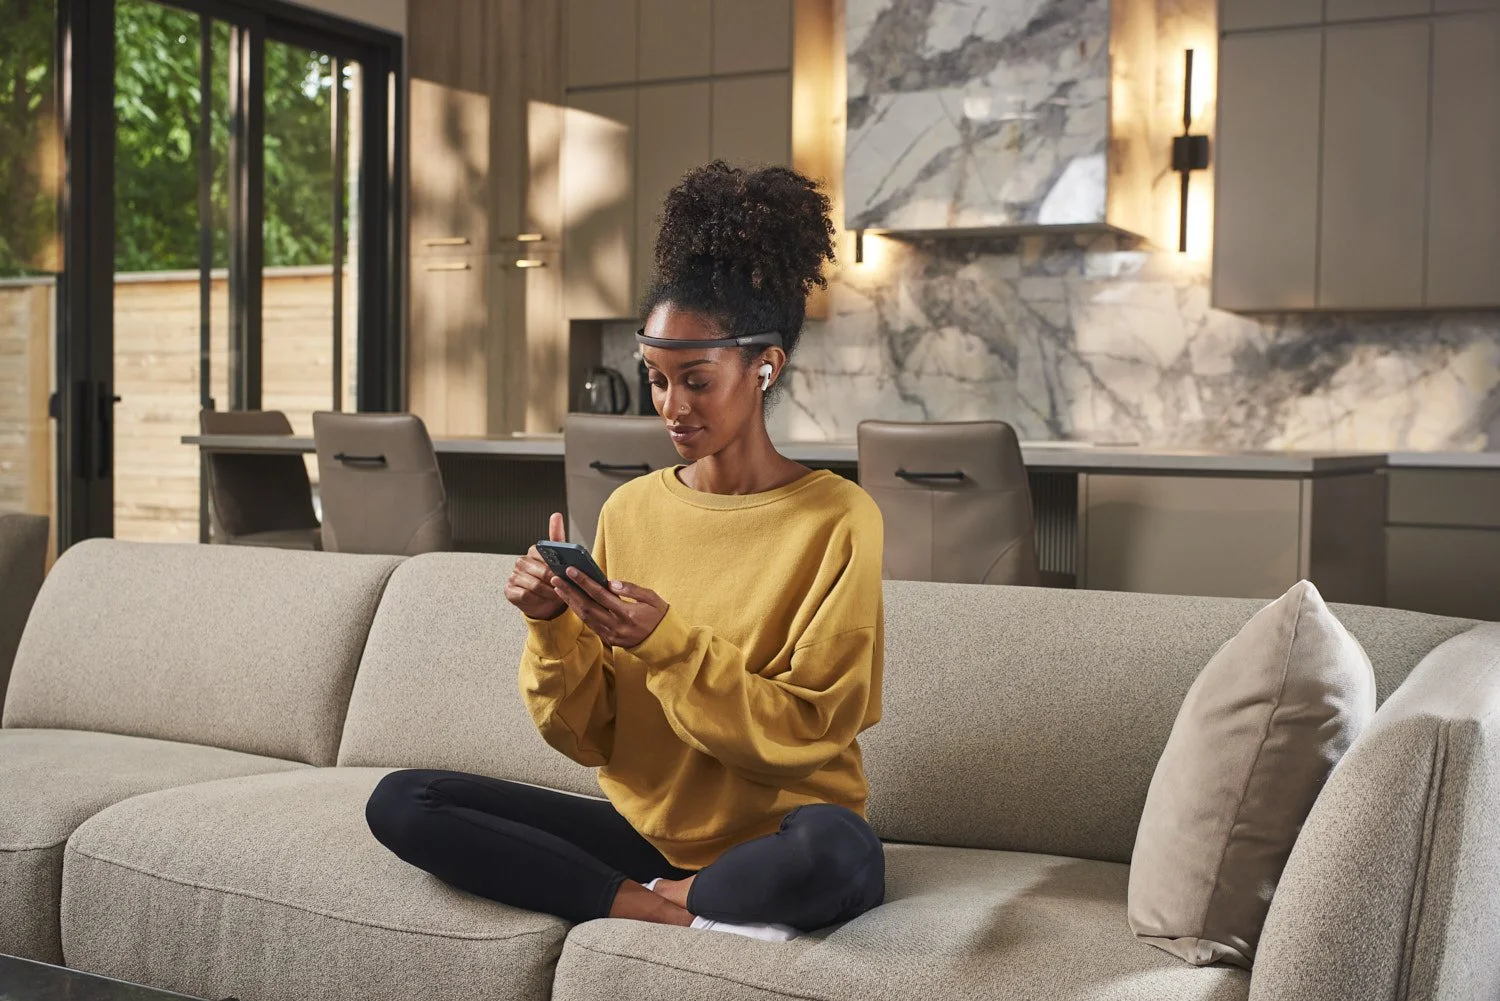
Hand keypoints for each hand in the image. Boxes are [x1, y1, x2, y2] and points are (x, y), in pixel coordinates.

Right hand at [505, 512, 568, 619]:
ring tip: (555, 595)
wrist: (545, 602)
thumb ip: (558, 538)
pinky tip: (541, 599)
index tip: (562, 573)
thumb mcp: (560, 559)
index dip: (557, 568)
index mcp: (534, 551)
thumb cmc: (553, 579)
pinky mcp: (509, 590)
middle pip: (542, 572)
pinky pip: (525, 595)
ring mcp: (514, 575)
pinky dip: (537, 599)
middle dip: (555, 583)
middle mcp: (521, 562)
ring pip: (534, 585)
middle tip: (562, 587)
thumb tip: (556, 514)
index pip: (545, 556)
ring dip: (548, 593)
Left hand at [552, 568, 669, 648]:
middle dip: (570, 592)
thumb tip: (610, 583)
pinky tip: (572, 603)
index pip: (600, 595)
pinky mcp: (609, 640)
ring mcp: (611, 635)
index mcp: (628, 613)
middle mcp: (617, 626)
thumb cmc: (660, 617)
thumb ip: (631, 589)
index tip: (571, 571)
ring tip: (559, 589)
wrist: (665, 644)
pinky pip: (590, 625)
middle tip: (556, 578)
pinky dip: (579, 612)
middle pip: (587, 606)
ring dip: (570, 602)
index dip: (584, 582)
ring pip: (585, 617)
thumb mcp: (652, 598)